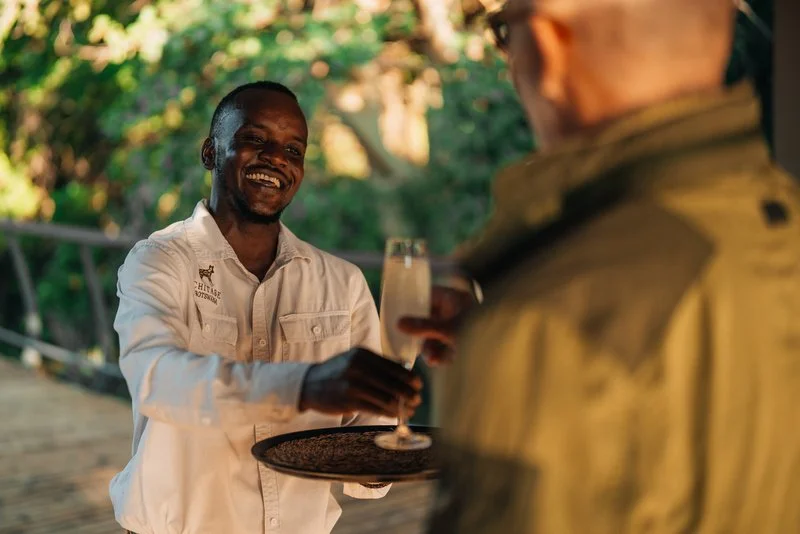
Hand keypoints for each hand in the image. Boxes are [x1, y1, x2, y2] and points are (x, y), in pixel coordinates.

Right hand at [299, 348, 421, 417]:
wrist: (308, 384)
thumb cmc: (337, 372)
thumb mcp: (355, 359)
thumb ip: (378, 364)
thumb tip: (406, 371)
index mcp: (363, 354)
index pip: (394, 366)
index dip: (410, 378)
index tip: (418, 385)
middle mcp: (358, 367)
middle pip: (394, 383)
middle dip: (409, 393)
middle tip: (417, 399)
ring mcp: (353, 384)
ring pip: (387, 398)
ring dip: (402, 406)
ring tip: (409, 410)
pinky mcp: (348, 401)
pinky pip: (376, 408)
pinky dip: (389, 413)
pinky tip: (395, 415)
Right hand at [398, 285, 474, 365]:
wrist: (503, 355)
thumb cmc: (478, 333)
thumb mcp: (448, 329)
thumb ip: (424, 327)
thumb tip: (399, 323)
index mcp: (455, 298)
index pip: (429, 295)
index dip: (414, 303)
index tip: (400, 313)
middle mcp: (457, 310)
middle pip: (430, 318)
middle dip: (423, 335)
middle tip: (416, 346)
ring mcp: (461, 326)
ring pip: (436, 334)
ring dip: (431, 347)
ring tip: (432, 359)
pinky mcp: (464, 342)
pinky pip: (445, 346)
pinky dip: (441, 354)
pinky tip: (439, 362)